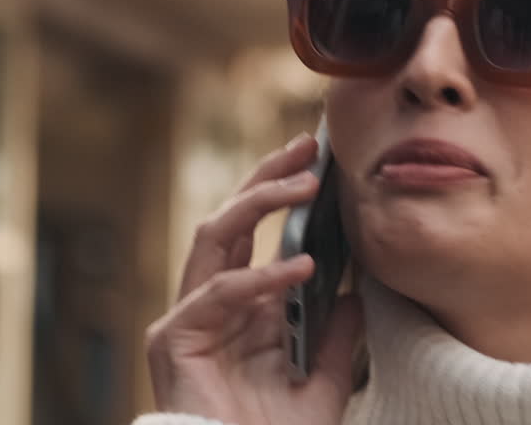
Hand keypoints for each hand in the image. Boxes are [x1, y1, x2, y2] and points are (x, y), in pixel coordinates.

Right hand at [145, 135, 362, 424]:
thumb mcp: (322, 383)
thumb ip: (336, 339)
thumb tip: (357, 293)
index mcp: (244, 309)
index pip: (258, 233)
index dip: (284, 194)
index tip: (322, 162)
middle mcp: (213, 305)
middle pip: (231, 219)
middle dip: (267, 177)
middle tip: (308, 148)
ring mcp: (189, 318)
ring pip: (215, 236)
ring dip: (259, 202)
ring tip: (306, 186)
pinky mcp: (174, 339)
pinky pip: (218, 293)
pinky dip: (261, 277)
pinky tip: (303, 267)